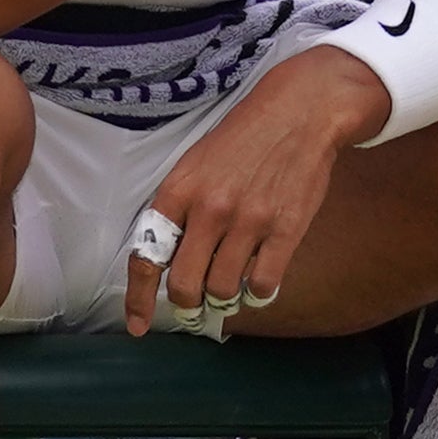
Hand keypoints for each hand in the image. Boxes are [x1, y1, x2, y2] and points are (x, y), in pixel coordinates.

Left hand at [121, 49, 384, 335]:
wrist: (299, 113)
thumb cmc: (243, 140)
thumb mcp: (196, 164)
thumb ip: (180, 209)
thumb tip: (167, 260)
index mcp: (179, 191)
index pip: (147, 256)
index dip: (139, 299)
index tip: (138, 326)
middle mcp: (210, 210)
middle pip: (185, 286)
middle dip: (187, 306)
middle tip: (195, 308)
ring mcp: (249, 221)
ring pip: (223, 291)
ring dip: (223, 302)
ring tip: (229, 290)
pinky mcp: (285, 230)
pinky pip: (263, 284)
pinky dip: (257, 295)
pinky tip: (257, 283)